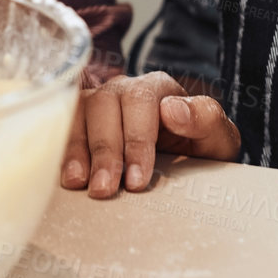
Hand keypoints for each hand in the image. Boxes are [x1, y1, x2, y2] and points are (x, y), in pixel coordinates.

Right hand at [61, 71, 240, 198]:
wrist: (186, 162)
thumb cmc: (201, 148)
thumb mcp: (218, 139)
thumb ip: (206, 120)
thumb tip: (172, 109)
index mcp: (158, 88)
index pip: (140, 101)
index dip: (136, 140)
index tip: (137, 180)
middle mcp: (122, 90)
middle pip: (103, 105)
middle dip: (104, 150)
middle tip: (104, 189)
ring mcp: (96, 104)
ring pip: (76, 112)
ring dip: (75, 150)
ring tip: (78, 184)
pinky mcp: (77, 123)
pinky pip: (59, 126)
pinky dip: (60, 150)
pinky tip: (63, 176)